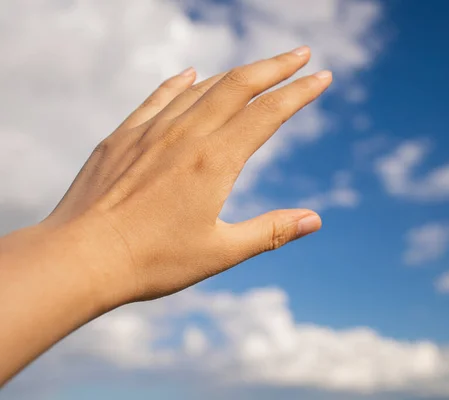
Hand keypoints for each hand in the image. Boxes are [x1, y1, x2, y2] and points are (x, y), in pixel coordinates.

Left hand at [42, 46, 329, 304]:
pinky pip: (157, 98)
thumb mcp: (220, 252)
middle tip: (302, 53)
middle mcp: (186, 135)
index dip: (300, 92)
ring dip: (235, 73)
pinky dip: (179, 82)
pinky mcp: (124, 136)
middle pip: (239, 85)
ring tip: (258, 69)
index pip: (268, 113)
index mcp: (215, 161)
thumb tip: (315, 220)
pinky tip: (189, 73)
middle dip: (276, 66)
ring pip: (203, 87)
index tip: (323, 77)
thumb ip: (271, 231)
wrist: (79, 258)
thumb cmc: (152, 261)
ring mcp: (152, 131)